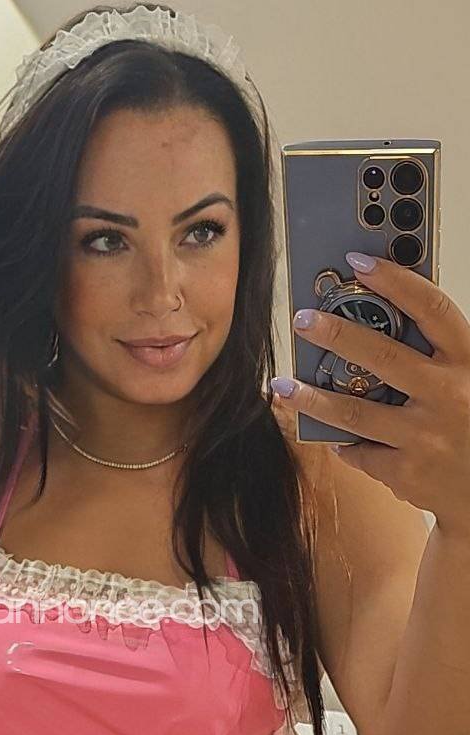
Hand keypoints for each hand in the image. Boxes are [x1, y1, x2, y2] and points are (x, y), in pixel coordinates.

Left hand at [270, 253, 469, 538]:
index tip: (360, 261)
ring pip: (355, 413)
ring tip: (283, 385)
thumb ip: (439, 355)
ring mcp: (425, 438)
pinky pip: (361, 452)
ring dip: (312, 399)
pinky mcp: (407, 473)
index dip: (396, 281)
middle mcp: (449, 397)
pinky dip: (345, 443)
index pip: (432, 309)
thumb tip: (384, 318)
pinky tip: (333, 437)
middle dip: (336, 334)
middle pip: (383, 356)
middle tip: (303, 320)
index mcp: (469, 363)